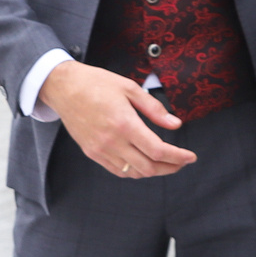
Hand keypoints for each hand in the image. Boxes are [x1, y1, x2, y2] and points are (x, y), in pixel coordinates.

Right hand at [38, 60, 197, 179]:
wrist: (64, 88)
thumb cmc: (97, 83)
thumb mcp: (130, 88)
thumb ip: (154, 109)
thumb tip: (176, 124)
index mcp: (124, 124)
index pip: (157, 151)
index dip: (178, 157)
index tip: (191, 157)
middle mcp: (112, 141)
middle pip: (148, 167)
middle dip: (170, 167)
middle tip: (182, 162)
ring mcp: (100, 150)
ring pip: (133, 173)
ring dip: (153, 172)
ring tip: (166, 163)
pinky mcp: (92, 153)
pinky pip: (117, 171)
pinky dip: (134, 171)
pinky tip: (143, 162)